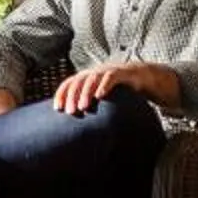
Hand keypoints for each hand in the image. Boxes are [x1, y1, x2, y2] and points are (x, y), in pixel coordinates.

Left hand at [51, 59, 172, 114]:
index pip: (69, 83)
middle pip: (78, 81)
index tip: (57, 109)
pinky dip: (104, 85)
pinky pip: (110, 77)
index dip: (61, 94)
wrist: (139, 77)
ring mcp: (107, 71)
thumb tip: (76, 126)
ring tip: (83, 107)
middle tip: (70, 112)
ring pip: (92, 79)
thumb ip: (89, 105)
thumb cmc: (117, 90)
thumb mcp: (100, 97)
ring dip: (85, 92)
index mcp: (86, 77)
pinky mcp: (120, 72)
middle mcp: (94, 72)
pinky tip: (100, 96)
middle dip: (72, 96)